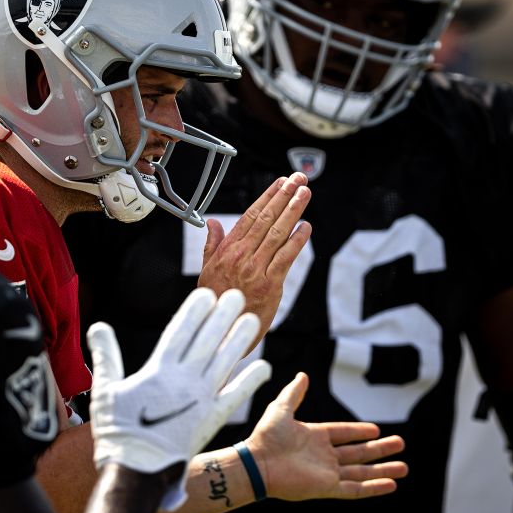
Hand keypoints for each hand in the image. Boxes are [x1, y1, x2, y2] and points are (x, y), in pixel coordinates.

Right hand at [89, 288, 271, 508]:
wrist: (137, 471)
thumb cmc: (118, 430)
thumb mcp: (105, 389)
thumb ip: (106, 356)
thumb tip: (97, 326)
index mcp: (158, 370)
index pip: (181, 332)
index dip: (195, 311)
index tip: (207, 294)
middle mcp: (184, 380)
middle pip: (208, 341)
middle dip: (222, 317)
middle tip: (238, 296)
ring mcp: (201, 400)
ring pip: (225, 362)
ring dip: (240, 340)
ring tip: (253, 320)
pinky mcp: (213, 420)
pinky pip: (236, 396)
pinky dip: (250, 381)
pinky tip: (264, 367)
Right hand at [197, 172, 311, 345]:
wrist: (219, 332)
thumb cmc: (214, 302)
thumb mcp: (206, 271)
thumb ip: (212, 245)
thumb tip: (213, 223)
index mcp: (227, 250)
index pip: (250, 216)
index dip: (267, 197)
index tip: (280, 183)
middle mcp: (241, 256)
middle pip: (266, 219)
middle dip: (284, 196)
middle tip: (298, 179)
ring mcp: (256, 269)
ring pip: (277, 233)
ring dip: (293, 211)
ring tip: (304, 193)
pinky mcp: (270, 285)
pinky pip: (286, 258)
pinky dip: (297, 241)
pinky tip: (306, 227)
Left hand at [245, 373, 406, 500]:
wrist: (257, 463)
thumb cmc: (265, 437)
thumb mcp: (281, 408)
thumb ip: (294, 393)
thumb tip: (303, 375)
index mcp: (314, 437)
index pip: (343, 434)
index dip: (360, 432)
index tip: (377, 430)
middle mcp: (323, 456)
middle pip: (358, 453)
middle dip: (380, 449)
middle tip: (400, 444)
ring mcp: (326, 473)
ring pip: (361, 472)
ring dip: (382, 469)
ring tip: (404, 467)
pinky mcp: (327, 488)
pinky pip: (355, 489)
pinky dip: (373, 487)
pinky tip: (391, 484)